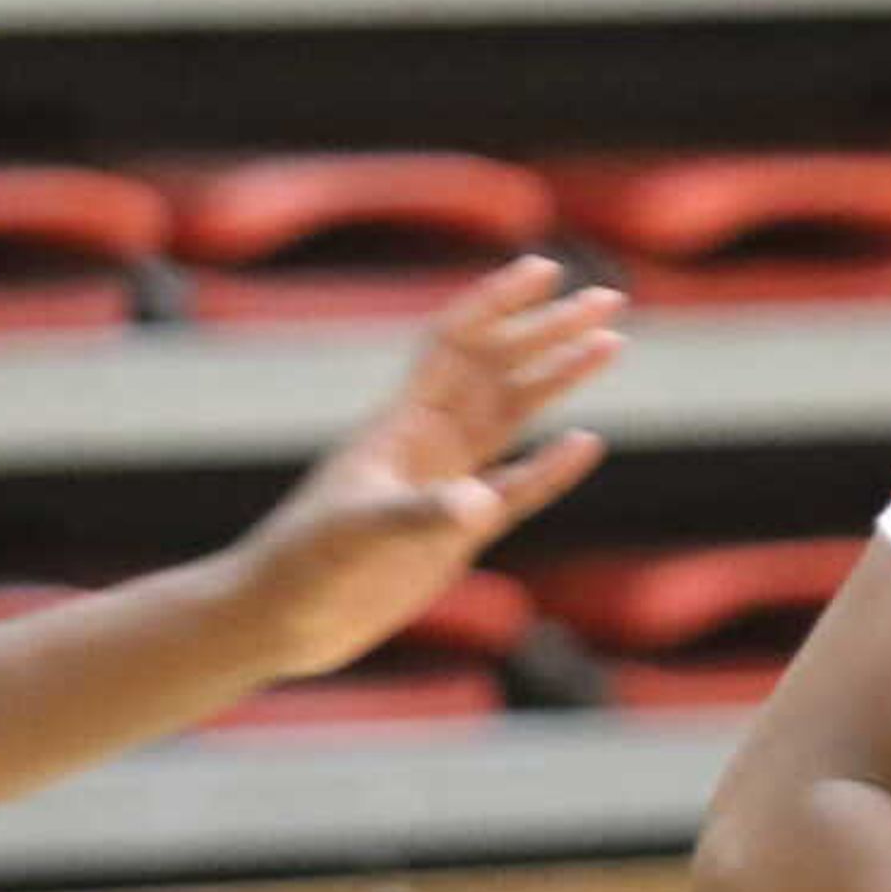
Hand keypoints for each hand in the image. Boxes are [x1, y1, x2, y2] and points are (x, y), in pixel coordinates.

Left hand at [227, 257, 624, 678]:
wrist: (280, 619)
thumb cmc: (300, 566)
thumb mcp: (356, 534)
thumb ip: (420, 514)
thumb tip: (480, 502)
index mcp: (398, 425)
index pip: (455, 345)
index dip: (498, 304)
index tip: (545, 272)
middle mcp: (427, 444)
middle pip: (498, 369)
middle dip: (548, 331)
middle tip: (606, 300)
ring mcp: (446, 485)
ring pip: (513, 416)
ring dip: (559, 379)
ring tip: (610, 345)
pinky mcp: (459, 532)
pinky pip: (518, 488)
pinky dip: (553, 465)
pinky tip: (587, 443)